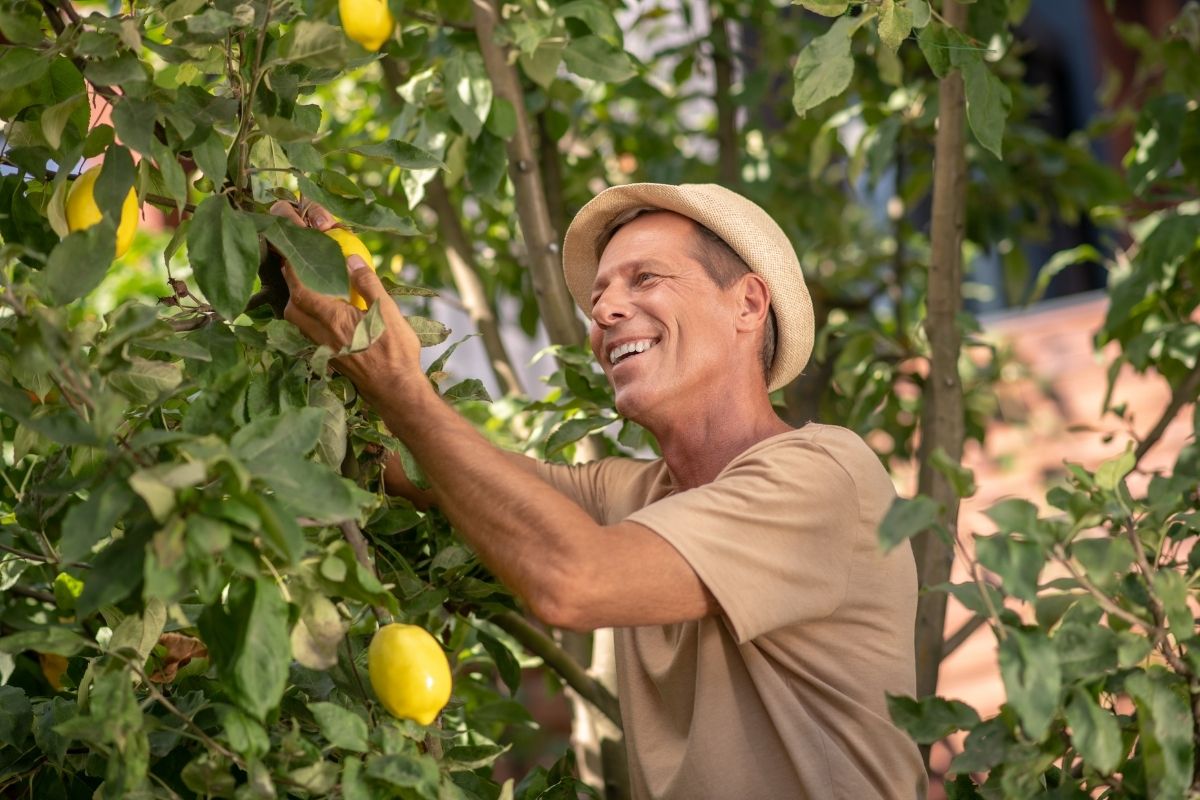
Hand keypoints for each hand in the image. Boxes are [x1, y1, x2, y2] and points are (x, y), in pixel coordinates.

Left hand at [269, 200, 423, 402]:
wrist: (396, 390)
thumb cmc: (395, 351)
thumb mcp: (388, 312)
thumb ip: (368, 284)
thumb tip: (351, 260)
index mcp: (334, 319)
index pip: (302, 292)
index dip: (292, 273)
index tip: (288, 257)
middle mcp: (322, 335)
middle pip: (292, 310)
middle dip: (292, 291)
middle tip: (301, 276)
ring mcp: (325, 350)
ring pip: (299, 325)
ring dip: (299, 308)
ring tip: (314, 295)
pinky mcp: (331, 360)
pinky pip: (310, 337)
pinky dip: (310, 323)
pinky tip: (327, 319)